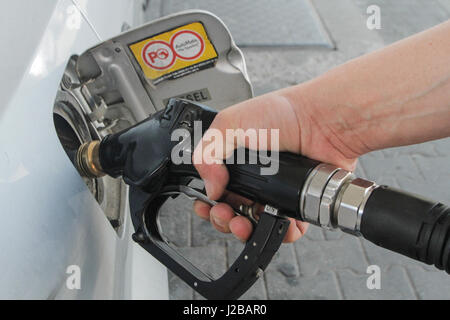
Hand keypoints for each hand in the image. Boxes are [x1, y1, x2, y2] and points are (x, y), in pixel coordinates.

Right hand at [192, 88, 358, 242]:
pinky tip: (271, 224)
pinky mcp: (296, 203)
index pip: (214, 189)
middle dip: (221, 219)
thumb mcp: (230, 123)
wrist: (321, 121)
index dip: (206, 201)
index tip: (205, 206)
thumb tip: (210, 188)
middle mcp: (254, 177)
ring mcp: (275, 192)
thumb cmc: (283, 114)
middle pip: (230, 210)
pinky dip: (277, 233)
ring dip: (244, 230)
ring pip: (253, 223)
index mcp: (235, 161)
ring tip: (242, 223)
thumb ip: (208, 153)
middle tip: (224, 214)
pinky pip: (284, 228)